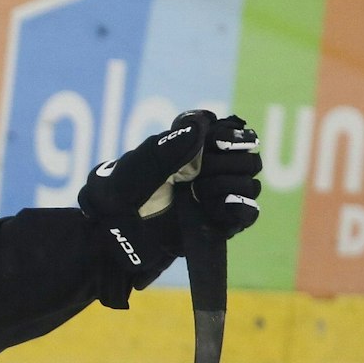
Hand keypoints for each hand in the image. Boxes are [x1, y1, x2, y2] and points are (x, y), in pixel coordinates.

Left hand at [78, 110, 261, 292]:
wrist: (113, 239)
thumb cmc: (116, 197)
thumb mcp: (134, 169)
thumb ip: (166, 148)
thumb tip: (202, 123)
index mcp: (188, 149)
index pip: (228, 133)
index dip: (230, 135)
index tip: (217, 143)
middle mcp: (206, 171)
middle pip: (247, 157)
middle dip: (232, 162)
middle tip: (202, 173)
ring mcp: (214, 198)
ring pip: (249, 185)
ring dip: (230, 186)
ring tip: (199, 195)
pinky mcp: (218, 225)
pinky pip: (248, 214)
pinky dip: (240, 209)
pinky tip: (218, 208)